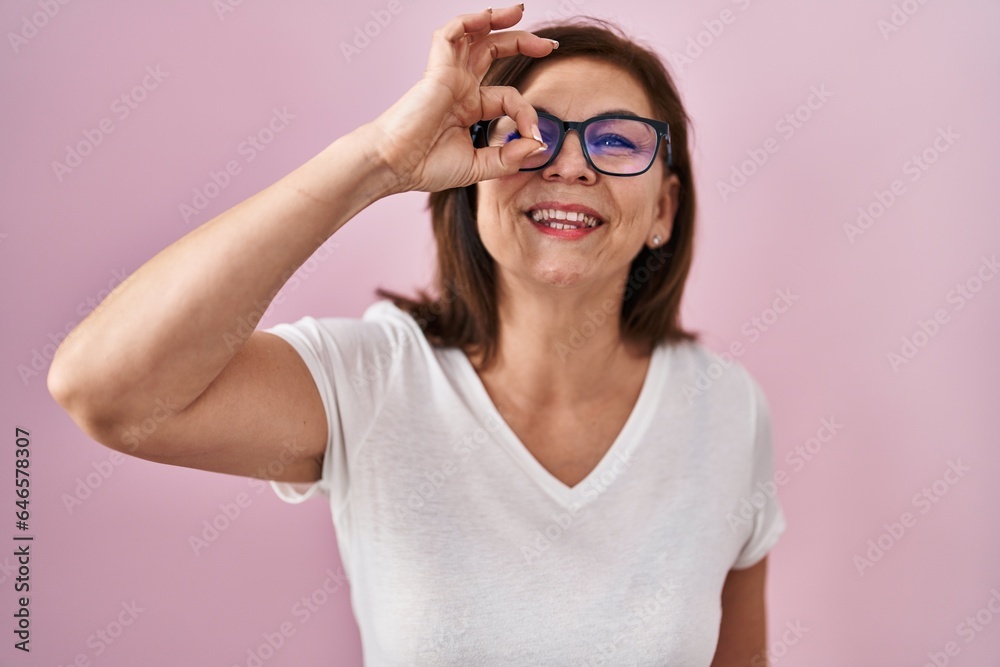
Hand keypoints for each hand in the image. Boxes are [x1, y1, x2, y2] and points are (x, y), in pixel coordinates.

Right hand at [367, 5, 555, 193]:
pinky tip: (490, 16)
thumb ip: (508, 158)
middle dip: (523, 42)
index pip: (509, 98)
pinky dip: (470, 21)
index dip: (527, 114)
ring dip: (499, 21)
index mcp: (469, 108)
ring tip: (520, 11)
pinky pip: (452, 34)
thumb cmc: (426, 166)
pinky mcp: (438, 70)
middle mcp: (460, 87)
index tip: (535, 136)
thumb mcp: (478, 166)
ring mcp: (449, 76)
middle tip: (549, 45)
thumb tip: (536, 146)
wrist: (395, 165)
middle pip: (494, 52)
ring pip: (475, 36)